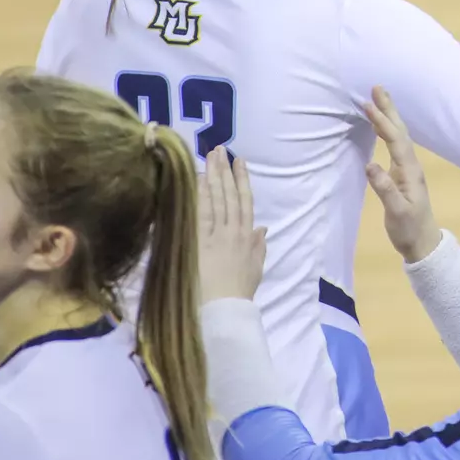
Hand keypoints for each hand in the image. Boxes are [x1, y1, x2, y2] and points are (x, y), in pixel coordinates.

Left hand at [197, 146, 266, 302]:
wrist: (223, 309)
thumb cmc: (239, 292)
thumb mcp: (255, 268)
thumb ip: (258, 246)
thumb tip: (263, 228)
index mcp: (247, 237)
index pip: (245, 202)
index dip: (243, 180)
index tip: (240, 162)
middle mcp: (232, 231)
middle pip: (229, 196)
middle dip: (225, 171)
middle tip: (220, 150)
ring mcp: (214, 236)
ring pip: (214, 201)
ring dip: (212, 178)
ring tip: (208, 159)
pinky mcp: (197, 243)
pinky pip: (198, 215)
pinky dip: (198, 197)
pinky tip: (196, 182)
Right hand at [362, 86, 441, 263]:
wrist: (422, 242)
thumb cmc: (409, 229)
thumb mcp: (397, 211)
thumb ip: (385, 188)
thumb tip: (370, 164)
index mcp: (409, 171)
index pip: (395, 140)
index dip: (382, 122)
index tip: (368, 104)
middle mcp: (410, 165)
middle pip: (399, 131)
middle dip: (389, 109)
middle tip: (378, 87)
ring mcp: (407, 169)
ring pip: (397, 136)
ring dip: (388, 117)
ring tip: (378, 98)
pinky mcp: (401, 174)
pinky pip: (393, 145)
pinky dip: (386, 131)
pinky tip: (380, 126)